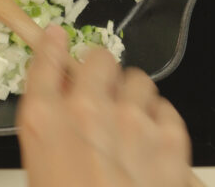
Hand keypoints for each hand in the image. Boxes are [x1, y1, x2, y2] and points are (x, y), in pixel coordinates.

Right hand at [16, 25, 192, 186]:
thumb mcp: (44, 173)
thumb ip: (50, 141)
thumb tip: (62, 123)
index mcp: (45, 124)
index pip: (45, 62)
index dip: (52, 47)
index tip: (56, 40)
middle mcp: (88, 113)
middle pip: (98, 59)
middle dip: (98, 72)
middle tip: (98, 91)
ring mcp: (134, 123)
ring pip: (138, 80)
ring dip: (132, 95)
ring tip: (128, 121)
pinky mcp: (171, 140)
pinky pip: (167, 109)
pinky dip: (160, 120)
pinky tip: (152, 141)